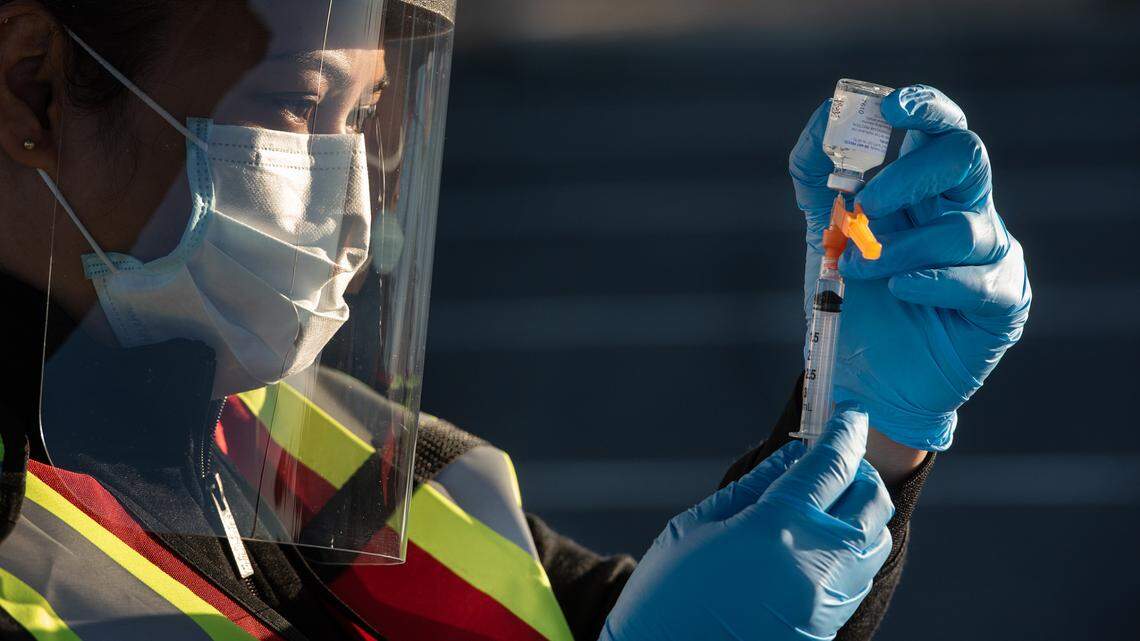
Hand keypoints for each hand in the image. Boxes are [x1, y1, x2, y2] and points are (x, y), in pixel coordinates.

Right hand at [601, 406, 892, 640]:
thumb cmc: (667, 590)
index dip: (845, 432)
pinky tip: (821, 541)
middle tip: (835, 460)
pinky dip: (851, 548)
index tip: (849, 414)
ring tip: (830, 501)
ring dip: (861, 512)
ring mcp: (826, 601)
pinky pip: (859, 576)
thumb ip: (755, 486)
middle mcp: (814, 563)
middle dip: (859, 471)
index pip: (832, 466)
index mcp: (775, 528)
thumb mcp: (698, 524)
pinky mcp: (826, 627)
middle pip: (871, 501)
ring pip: (874, 540)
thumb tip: (794, 455)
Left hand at [789, 85, 1030, 450]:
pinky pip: (981, 280)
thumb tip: (827, 116)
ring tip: (861, 270)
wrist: (860, 375)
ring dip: (901, 248)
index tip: (892, 109)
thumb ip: (817, 172)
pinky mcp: (1001, 302)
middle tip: (867, 206)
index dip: (926, 107)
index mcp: (925, 186)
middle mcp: (963, 210)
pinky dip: (936, 281)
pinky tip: (902, 288)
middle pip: (967, 157)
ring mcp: (989, 256)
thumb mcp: (823, 229)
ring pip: (963, 228)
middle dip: (912, 175)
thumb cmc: (851, 298)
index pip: (942, 127)